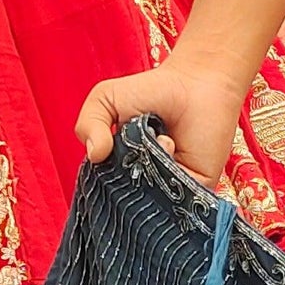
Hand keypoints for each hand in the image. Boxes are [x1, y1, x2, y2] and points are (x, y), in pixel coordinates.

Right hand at [75, 56, 245, 185]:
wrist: (195, 84)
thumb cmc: (151, 91)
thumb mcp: (105, 99)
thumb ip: (88, 124)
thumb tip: (94, 155)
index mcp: (116, 167)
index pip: (101, 189)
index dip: (100, 177)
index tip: (104, 152)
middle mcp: (140, 182)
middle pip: (123, 198)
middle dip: (126, 170)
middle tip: (133, 139)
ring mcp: (166, 188)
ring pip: (149, 200)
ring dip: (149, 167)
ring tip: (157, 135)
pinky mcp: (193, 189)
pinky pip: (177, 199)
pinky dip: (170, 173)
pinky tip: (171, 142)